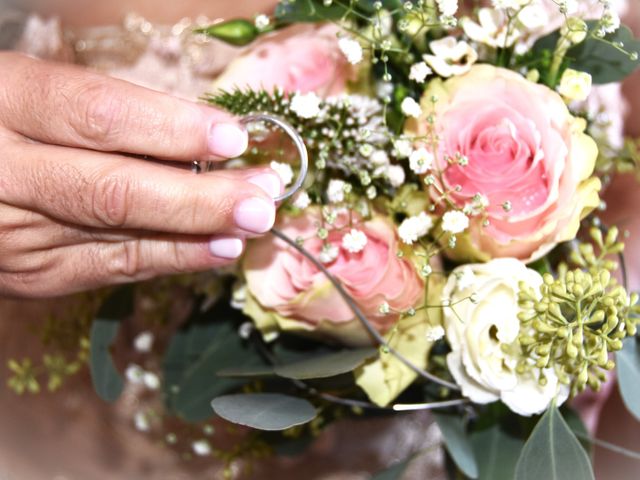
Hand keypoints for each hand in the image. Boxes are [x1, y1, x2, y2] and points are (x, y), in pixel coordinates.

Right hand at [0, 52, 280, 297]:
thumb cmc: (7, 123)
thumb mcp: (40, 94)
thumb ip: (110, 114)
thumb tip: (204, 135)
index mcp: (6, 104)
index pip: (99, 115)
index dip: (173, 129)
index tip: (234, 137)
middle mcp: (3, 174)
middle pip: (115, 189)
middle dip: (200, 195)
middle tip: (264, 193)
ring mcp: (14, 235)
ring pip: (121, 235)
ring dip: (199, 230)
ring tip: (256, 220)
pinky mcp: (32, 276)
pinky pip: (115, 268)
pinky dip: (174, 258)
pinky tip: (219, 248)